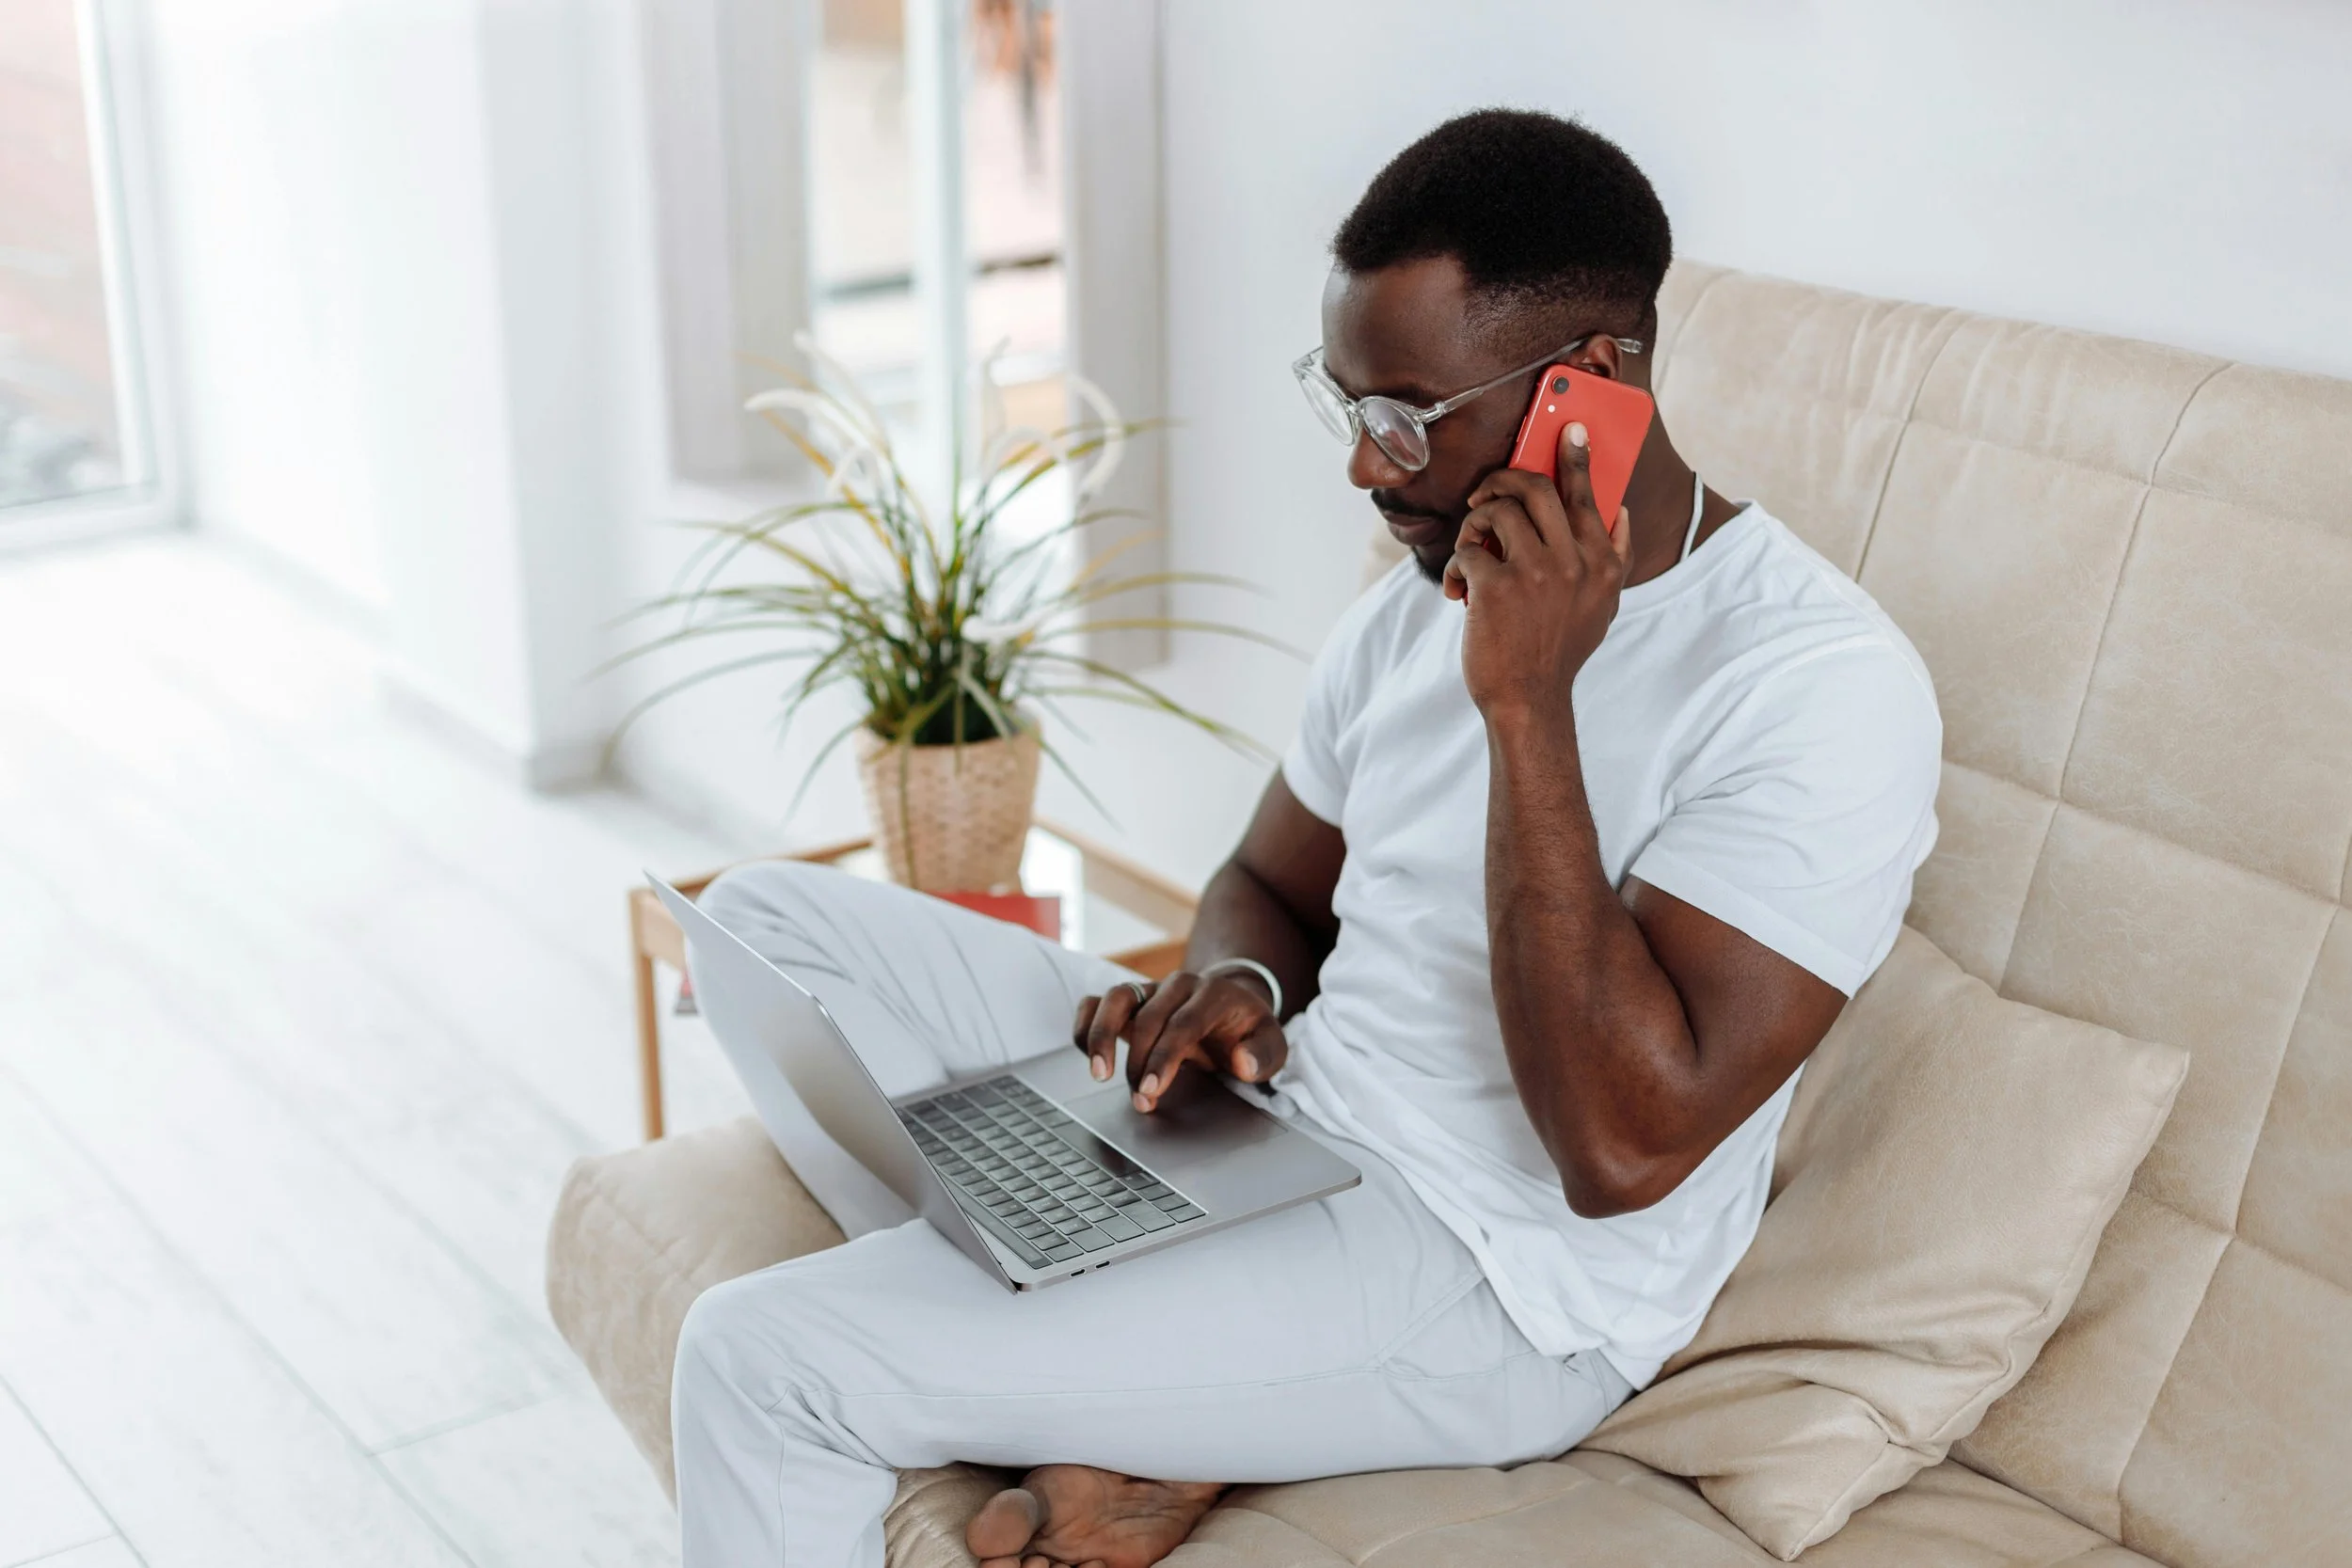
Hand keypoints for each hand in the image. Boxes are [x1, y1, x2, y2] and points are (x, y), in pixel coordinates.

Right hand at [1071, 970, 1287, 1112]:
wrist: (1233, 1006)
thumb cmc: (1248, 1031)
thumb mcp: (1272, 1043)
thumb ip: (1263, 1054)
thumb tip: (1242, 1063)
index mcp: (1213, 994)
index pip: (1183, 1024)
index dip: (1164, 1058)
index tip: (1151, 1089)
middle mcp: (1178, 986)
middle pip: (1148, 1018)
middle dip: (1139, 1063)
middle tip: (1140, 1100)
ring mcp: (1151, 990)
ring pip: (1115, 998)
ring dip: (1101, 1036)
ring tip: (1099, 1074)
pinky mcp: (1130, 1000)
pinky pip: (1096, 1002)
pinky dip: (1087, 1025)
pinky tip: (1089, 1055)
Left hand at [1443, 421, 1632, 722]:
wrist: (1528, 700)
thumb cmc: (1558, 651)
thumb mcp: (1601, 607)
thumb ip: (1613, 558)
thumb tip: (1619, 511)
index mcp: (1602, 564)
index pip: (1589, 497)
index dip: (1577, 458)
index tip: (1569, 428)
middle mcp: (1574, 562)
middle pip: (1536, 489)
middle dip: (1501, 479)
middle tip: (1483, 492)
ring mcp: (1535, 572)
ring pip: (1495, 511)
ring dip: (1473, 526)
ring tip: (1470, 552)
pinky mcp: (1496, 586)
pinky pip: (1467, 549)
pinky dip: (1455, 567)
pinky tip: (1458, 592)